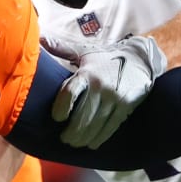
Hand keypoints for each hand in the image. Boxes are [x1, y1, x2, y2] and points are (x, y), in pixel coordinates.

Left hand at [49, 35, 165, 150]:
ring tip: (75, 143)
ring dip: (83, 138)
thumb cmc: (106, 58)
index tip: (57, 118)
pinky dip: (99, 138)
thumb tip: (40, 38)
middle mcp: (100, 86)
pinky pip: (110, 127)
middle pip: (82, 116)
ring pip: (96, 125)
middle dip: (71, 132)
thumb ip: (62, 49)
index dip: (62, 107)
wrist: (140, 59)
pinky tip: (91, 144)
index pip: (71, 92)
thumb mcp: (85, 51)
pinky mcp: (126, 106)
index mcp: (87, 72)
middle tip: (64, 139)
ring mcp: (115, 98)